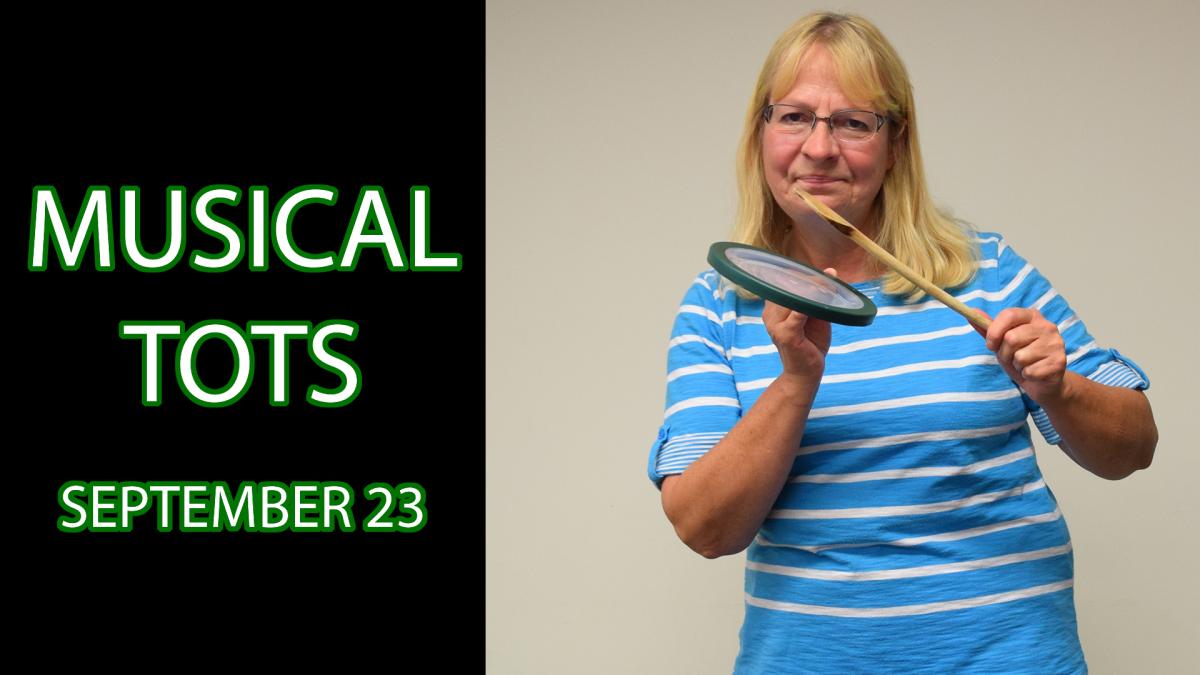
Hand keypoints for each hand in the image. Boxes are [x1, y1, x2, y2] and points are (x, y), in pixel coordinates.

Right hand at [761, 267, 834, 384]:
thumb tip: (830, 272)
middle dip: (811, 280)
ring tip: (830, 283)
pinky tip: (819, 299)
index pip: (785, 283)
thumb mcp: (815, 317)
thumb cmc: (810, 343)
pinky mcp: (785, 334)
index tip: (823, 271)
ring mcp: (775, 324)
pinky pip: (796, 315)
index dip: (803, 274)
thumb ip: (817, 298)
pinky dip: (807, 306)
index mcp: (774, 308)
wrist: (806, 372)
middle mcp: (770, 314)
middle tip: (830, 274)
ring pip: (794, 299)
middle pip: (789, 288)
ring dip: (813, 290)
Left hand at [983, 307, 1067, 403]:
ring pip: (1020, 356)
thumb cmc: (1021, 358)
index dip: (994, 331)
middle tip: (1012, 358)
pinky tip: (1034, 373)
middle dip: (1005, 353)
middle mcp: (1047, 326)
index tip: (990, 344)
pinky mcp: (1059, 362)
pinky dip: (1026, 375)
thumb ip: (987, 328)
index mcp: (1032, 316)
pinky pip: (1030, 371)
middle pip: (1011, 338)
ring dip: (1016, 365)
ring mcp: (1055, 344)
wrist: (1043, 382)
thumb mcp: (1001, 343)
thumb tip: (971, 311)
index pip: (1009, 315)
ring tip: (1024, 365)